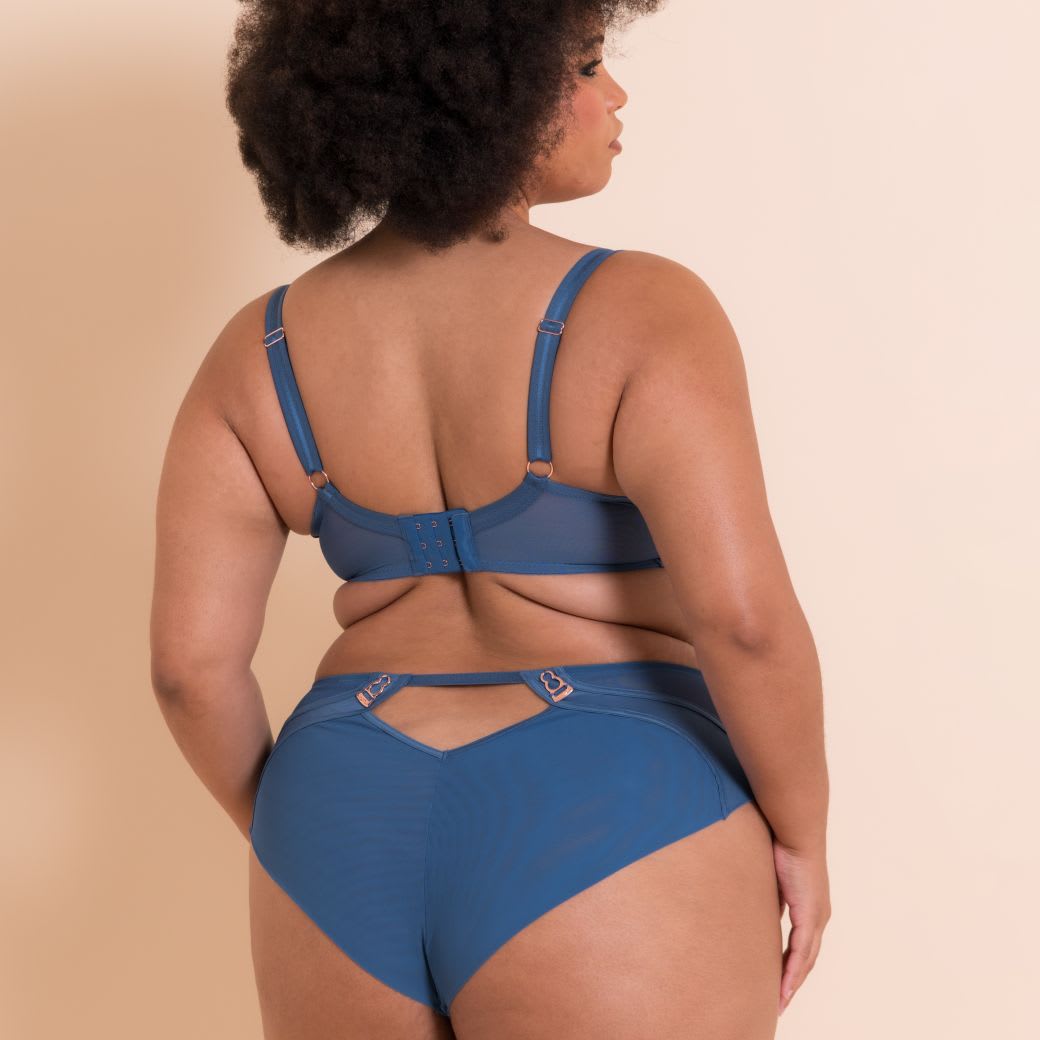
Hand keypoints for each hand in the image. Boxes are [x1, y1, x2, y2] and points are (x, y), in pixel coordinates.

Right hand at [773, 837, 830, 1014]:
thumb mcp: (773, 878)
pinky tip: (785, 987)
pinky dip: (793, 972)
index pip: (802, 945)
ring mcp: (817, 918)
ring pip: (806, 961)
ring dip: (793, 983)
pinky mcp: (810, 916)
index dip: (792, 965)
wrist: (795, 833)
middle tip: (780, 1002)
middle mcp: (819, 916)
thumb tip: (758, 908)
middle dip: (793, 982)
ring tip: (780, 1002)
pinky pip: (801, 952)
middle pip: (807, 959)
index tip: (780, 983)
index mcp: (811, 908)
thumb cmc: (782, 846)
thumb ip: (771, 897)